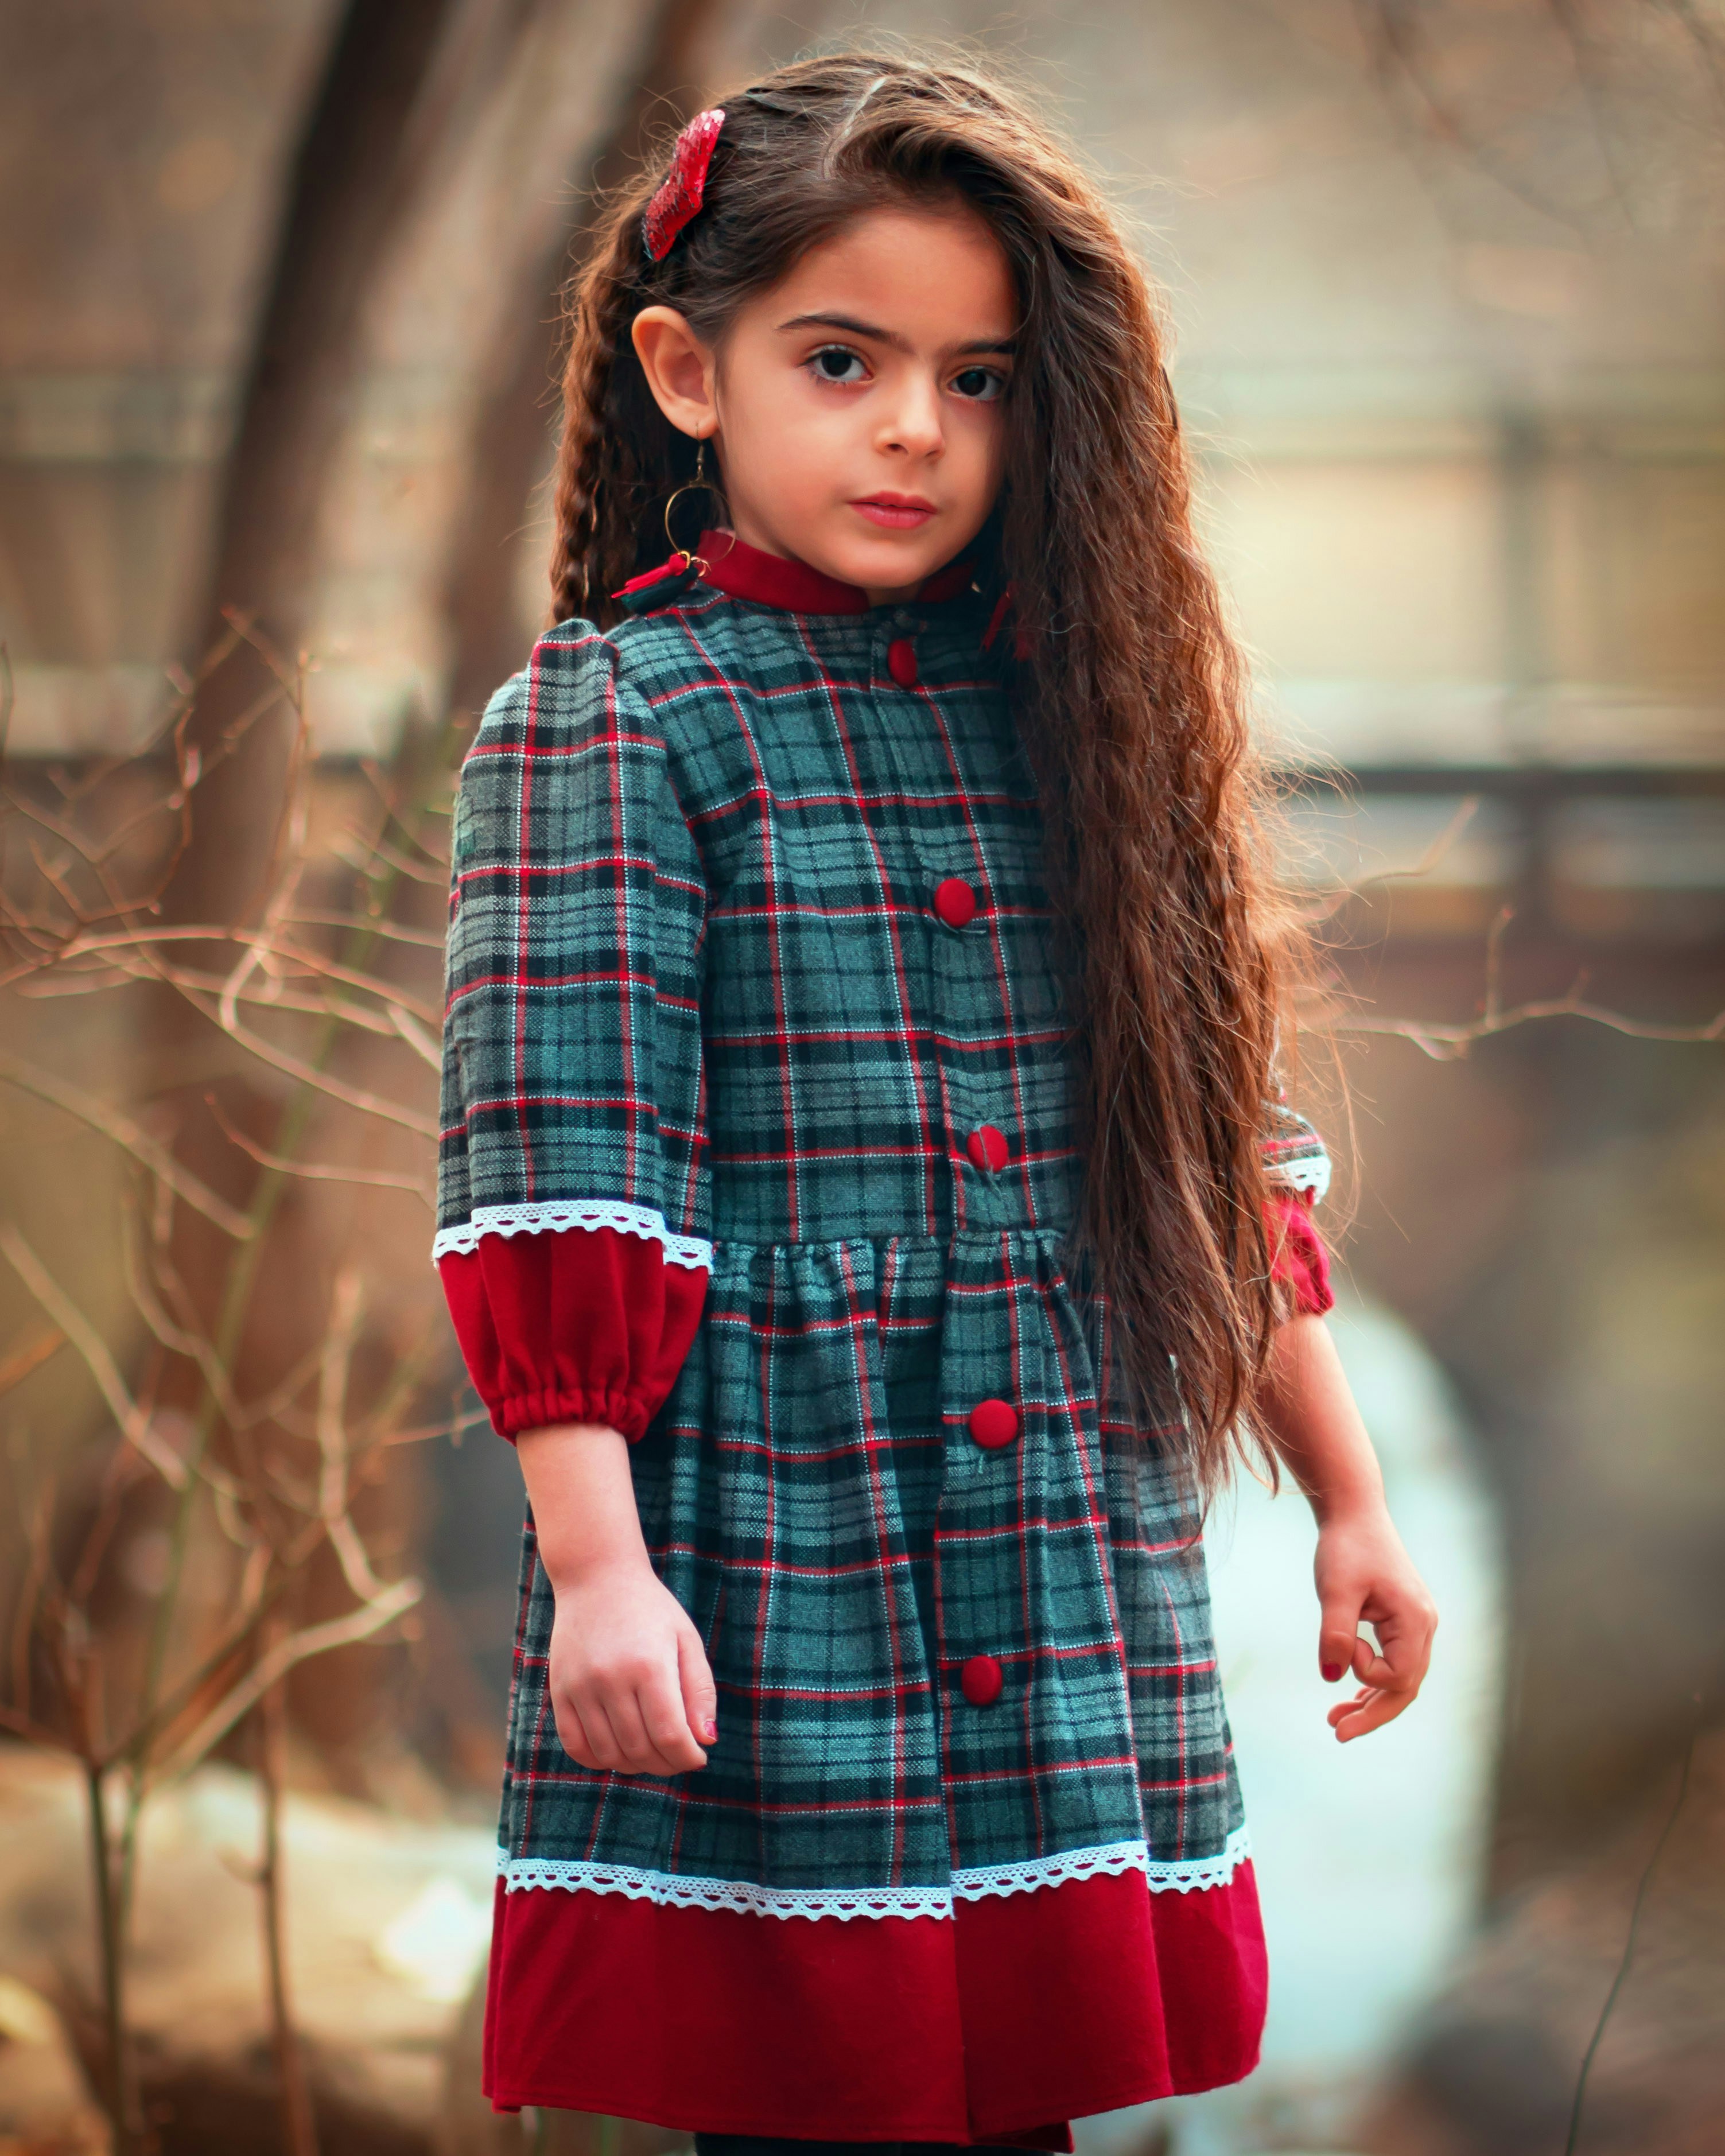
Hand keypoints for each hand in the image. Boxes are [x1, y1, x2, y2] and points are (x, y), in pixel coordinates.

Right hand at [545, 1554, 717, 1776]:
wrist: (596, 1577)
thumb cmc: (651, 1610)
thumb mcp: (686, 1640)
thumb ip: (699, 1691)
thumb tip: (706, 1741)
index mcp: (649, 1665)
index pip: (670, 1735)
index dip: (687, 1757)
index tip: (698, 1757)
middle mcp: (611, 1679)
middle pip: (640, 1749)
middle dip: (666, 1764)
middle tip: (678, 1757)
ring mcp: (580, 1687)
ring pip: (609, 1754)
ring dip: (635, 1765)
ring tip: (651, 1753)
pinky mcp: (559, 1691)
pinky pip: (575, 1746)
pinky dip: (598, 1760)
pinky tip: (618, 1751)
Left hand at [1313, 1503, 1437, 1741]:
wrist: (1354, 1513)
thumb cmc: (1346, 1546)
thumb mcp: (1335, 1589)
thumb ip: (1335, 1633)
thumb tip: (1330, 1677)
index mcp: (1415, 1620)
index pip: (1399, 1674)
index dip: (1366, 1672)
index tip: (1343, 1643)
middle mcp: (1424, 1626)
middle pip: (1405, 1687)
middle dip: (1373, 1714)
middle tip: (1338, 1733)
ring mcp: (1416, 1625)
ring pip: (1400, 1679)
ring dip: (1371, 1702)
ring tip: (1336, 1723)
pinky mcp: (1401, 1621)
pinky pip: (1394, 1663)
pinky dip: (1372, 1682)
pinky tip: (1349, 1697)